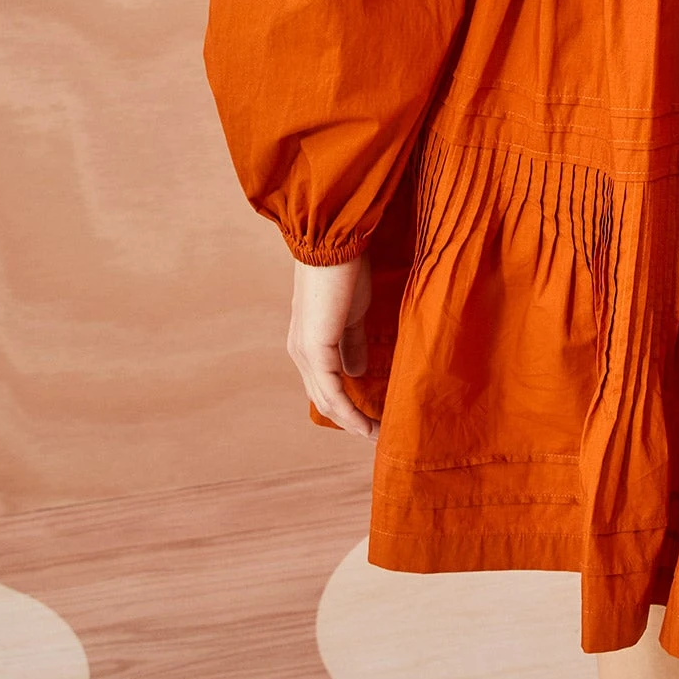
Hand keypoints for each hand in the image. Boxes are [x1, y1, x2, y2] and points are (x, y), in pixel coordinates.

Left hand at [287, 252, 378, 437]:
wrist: (336, 243)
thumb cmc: (346, 270)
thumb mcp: (353, 314)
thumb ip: (353, 343)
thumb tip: (358, 372)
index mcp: (308, 342)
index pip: (325, 384)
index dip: (347, 405)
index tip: (373, 419)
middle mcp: (300, 352)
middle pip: (324, 399)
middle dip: (350, 420)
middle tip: (378, 435)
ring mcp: (305, 353)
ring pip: (327, 400)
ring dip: (352, 421)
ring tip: (377, 435)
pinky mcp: (316, 350)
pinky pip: (333, 392)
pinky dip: (350, 413)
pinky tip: (367, 426)